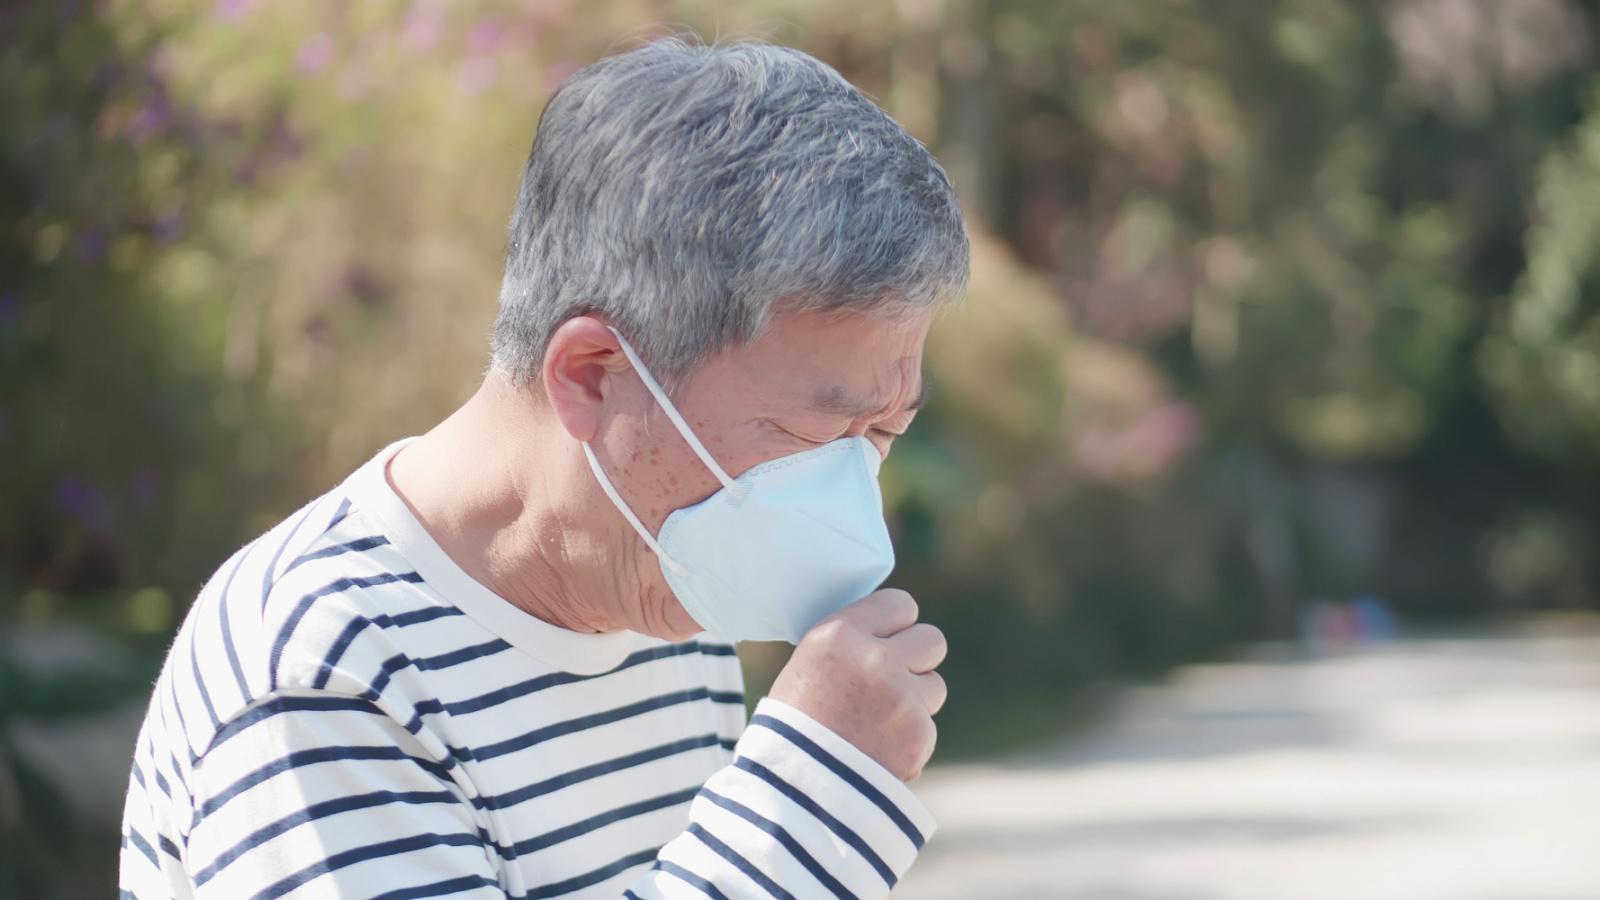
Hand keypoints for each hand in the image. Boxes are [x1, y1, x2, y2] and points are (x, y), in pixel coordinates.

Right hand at [767, 589, 947, 780]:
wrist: (792, 791)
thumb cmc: (792, 724)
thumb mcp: (808, 664)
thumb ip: (851, 642)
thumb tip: (892, 631)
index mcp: (840, 635)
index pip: (900, 603)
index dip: (898, 623)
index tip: (891, 637)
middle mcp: (875, 660)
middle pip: (931, 639)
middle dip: (917, 658)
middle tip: (894, 679)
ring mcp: (902, 698)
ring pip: (935, 685)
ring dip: (915, 700)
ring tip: (879, 721)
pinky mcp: (919, 735)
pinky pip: (928, 725)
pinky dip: (910, 738)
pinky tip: (879, 749)